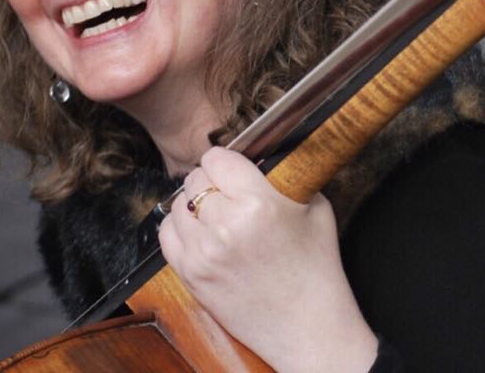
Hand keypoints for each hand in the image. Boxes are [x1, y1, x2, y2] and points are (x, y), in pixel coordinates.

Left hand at [159, 146, 378, 372]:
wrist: (308, 326)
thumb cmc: (317, 268)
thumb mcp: (316, 207)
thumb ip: (285, 177)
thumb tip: (260, 157)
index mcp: (259, 203)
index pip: (217, 158)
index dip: (227, 160)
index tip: (235, 168)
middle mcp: (225, 226)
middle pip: (195, 180)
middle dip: (212, 181)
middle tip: (229, 192)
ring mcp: (203, 254)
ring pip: (178, 205)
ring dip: (195, 205)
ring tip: (216, 214)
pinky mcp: (190, 276)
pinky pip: (166, 235)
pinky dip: (180, 229)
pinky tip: (201, 233)